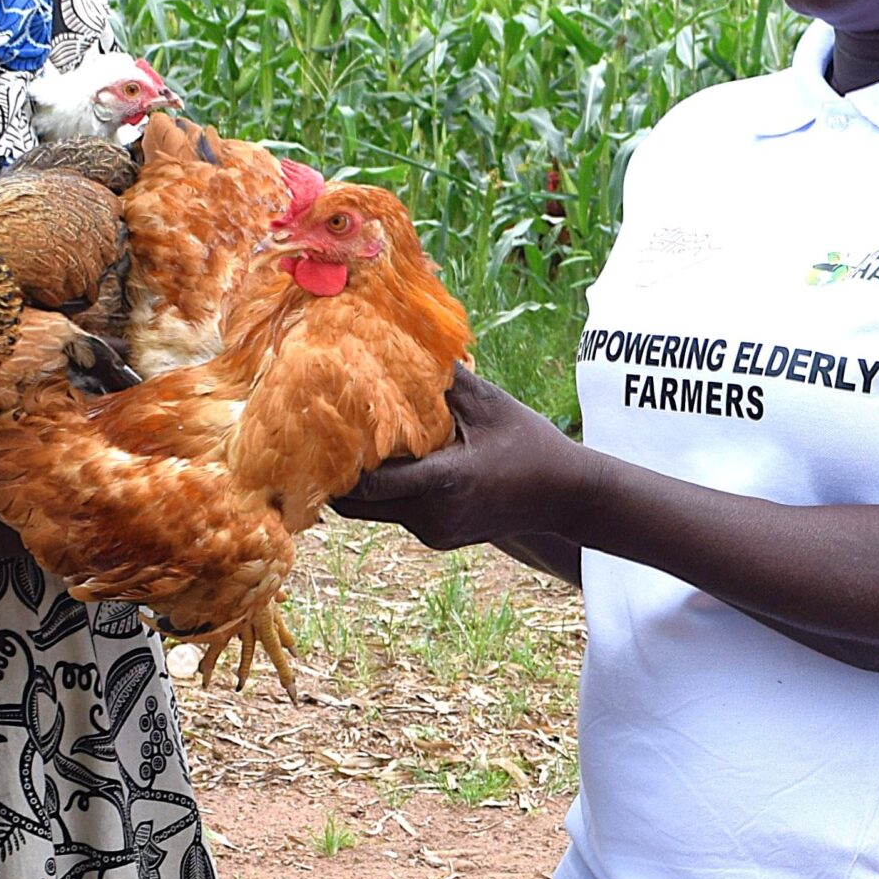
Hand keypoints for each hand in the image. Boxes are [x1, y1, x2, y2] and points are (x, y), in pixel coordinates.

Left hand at [334, 365, 583, 551]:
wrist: (565, 497)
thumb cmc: (529, 443)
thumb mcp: (489, 403)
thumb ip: (443, 379)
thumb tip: (402, 340)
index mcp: (444, 483)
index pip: (368, 483)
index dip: (334, 462)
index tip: (312, 432)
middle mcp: (432, 515)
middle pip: (356, 504)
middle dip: (332, 474)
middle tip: (312, 438)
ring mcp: (433, 532)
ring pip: (373, 511)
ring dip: (359, 482)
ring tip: (343, 445)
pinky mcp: (436, 538)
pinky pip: (396, 514)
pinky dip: (386, 490)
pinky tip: (388, 461)